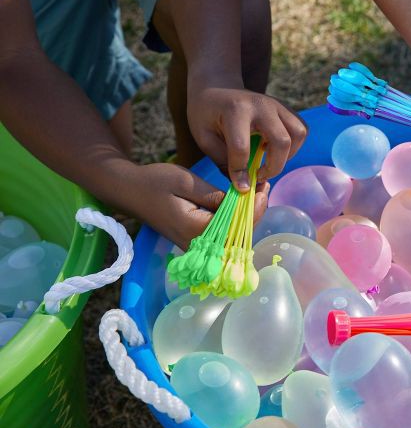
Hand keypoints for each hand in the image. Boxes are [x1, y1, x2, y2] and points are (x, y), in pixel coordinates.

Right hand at [127, 163, 267, 249]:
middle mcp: (198, 244)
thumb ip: (215, 195)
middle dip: (254, 210)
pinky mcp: (196, 240)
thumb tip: (242, 199)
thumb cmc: (155, 182)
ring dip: (246, 214)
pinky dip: (235, 218)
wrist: (129, 191)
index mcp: (196, 231)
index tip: (263, 187)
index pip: (237, 225)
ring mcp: (197, 245)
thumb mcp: (186, 182)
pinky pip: (222, 234)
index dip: (255, 207)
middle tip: (263, 186)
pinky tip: (241, 200)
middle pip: (238, 234)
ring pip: (232, 235)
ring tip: (256, 190)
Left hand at [186, 87, 306, 190]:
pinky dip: (294, 145)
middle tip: (259, 175)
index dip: (241, 173)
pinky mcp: (285, 108)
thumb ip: (222, 160)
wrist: (217, 85)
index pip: (242, 148)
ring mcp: (277, 105)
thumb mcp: (204, 136)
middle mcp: (261, 105)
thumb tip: (244, 186)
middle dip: (273, 167)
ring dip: (288, 155)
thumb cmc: (206, 113)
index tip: (240, 187)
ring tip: (270, 161)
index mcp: (236, 110)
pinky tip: (275, 149)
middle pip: (282, 141)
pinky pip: (301, 129)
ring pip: (298, 134)